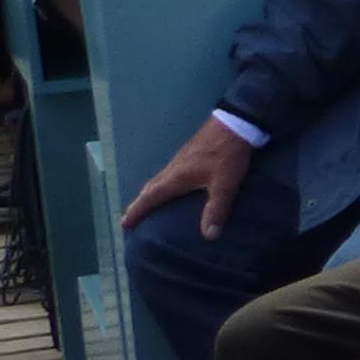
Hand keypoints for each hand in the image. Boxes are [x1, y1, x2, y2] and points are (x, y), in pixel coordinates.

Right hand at [120, 115, 254, 237]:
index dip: (137, 211)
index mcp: (176, 177)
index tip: (124, 223)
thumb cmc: (227, 154)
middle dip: (139, 204)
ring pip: (158, 180)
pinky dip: (161, 185)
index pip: (150, 197)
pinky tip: (170, 189)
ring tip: (147, 206)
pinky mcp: (188, 155)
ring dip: (149, 194)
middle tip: (130, 218)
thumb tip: (209, 236)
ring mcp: (179, 160)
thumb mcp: (225, 184)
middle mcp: (173, 168)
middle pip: (150, 188)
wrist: (234, 123)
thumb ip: (216, 209)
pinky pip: (167, 174)